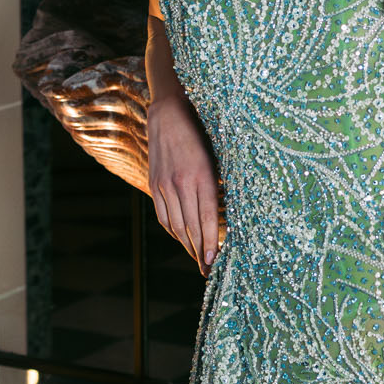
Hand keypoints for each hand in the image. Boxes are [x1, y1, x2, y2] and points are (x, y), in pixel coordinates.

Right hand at [147, 95, 220, 272]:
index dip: (210, 242)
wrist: (169, 113)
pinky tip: (182, 239)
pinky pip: (162, 215)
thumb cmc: (202, 132)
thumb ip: (220, 183)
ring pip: (175, 225)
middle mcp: (180, 183)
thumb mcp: (217, 155)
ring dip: (186, 245)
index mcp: (201, 176)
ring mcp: (164, 185)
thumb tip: (229, 211)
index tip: (214, 261)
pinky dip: (172, 231)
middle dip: (200, 252)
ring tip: (197, 260)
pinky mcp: (154, 183)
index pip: (206, 218)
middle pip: (190, 227)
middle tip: (209, 271)